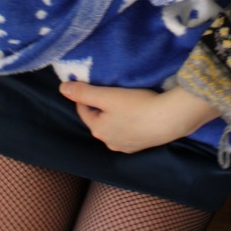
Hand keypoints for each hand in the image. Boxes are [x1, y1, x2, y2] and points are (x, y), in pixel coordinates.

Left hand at [59, 82, 219, 152]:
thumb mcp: (106, 95)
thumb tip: (61, 89)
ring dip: (114, 116)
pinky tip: (137, 115)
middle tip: (108, 91)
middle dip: (100, 107)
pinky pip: (129, 133)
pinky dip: (128, 123)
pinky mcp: (142, 146)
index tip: (90, 84)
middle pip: (98, 120)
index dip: (84, 96)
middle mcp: (109, 142)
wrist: (169, 119)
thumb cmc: (136, 105)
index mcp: (98, 130)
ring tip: (123, 102)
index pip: (83, 110)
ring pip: (114, 128)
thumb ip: (83, 92)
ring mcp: (126, 147)